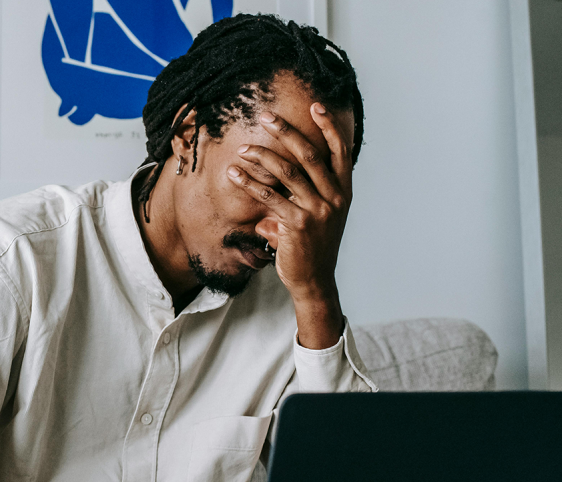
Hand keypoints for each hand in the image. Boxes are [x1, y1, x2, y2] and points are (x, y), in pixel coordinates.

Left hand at [226, 103, 351, 346]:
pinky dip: (250, 183)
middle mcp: (335, 198)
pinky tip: (234, 174)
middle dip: (287, 131)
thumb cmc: (312, 245)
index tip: (315, 105)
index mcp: (343, 192)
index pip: (340, 151)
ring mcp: (317, 211)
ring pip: (288, 172)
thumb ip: (310, 192)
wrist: (313, 280)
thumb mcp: (320, 214)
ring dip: (262, 156)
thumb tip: (288, 171)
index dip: (329, 127)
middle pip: (310, 155)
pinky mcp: (297, 225)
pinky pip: (270, 196)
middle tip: (266, 116)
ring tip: (243, 149)